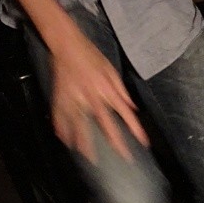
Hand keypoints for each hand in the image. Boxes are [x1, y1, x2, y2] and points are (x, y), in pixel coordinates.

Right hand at [49, 30, 149, 163]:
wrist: (68, 45)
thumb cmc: (92, 56)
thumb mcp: (111, 69)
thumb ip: (121, 90)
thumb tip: (132, 106)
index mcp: (107, 89)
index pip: (125, 113)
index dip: (135, 128)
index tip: (143, 141)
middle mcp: (93, 97)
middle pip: (105, 124)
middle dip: (115, 141)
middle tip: (122, 156)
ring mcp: (76, 98)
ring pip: (82, 125)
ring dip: (87, 142)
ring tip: (91, 157)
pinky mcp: (60, 97)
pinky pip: (61, 117)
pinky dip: (63, 129)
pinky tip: (65, 140)